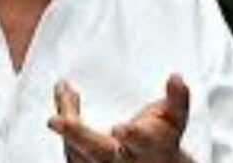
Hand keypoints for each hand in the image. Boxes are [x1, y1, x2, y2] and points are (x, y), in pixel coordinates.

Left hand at [48, 74, 190, 162]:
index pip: (143, 143)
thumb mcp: (174, 119)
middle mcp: (127, 161)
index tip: (120, 129)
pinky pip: (72, 154)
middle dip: (78, 135)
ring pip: (79, 152)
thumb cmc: (161, 141)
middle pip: (100, 152)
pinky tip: (62, 107)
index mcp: (151, 148)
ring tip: (63, 92)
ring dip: (66, 125)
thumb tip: (176, 77)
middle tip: (56, 120)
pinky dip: (65, 130)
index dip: (133, 136)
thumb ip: (176, 99)